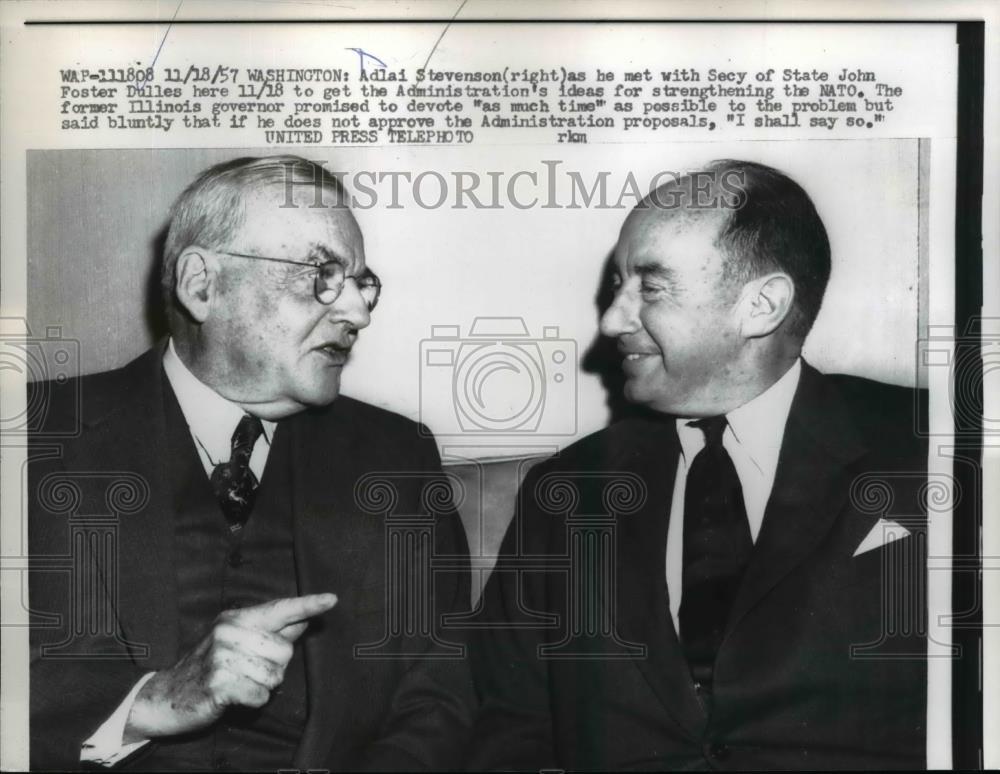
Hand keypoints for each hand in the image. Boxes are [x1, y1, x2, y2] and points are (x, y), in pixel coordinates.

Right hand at [123, 593, 336, 741]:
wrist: (166, 696)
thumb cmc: (209, 667)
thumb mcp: (237, 641)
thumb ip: (272, 631)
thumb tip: (304, 618)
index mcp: (236, 618)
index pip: (279, 609)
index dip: (308, 604)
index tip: (332, 599)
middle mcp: (229, 632)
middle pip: (284, 651)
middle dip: (274, 667)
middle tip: (246, 670)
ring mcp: (222, 657)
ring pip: (275, 676)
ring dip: (262, 686)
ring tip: (239, 682)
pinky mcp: (219, 684)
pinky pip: (261, 695)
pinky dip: (254, 700)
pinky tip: (235, 696)